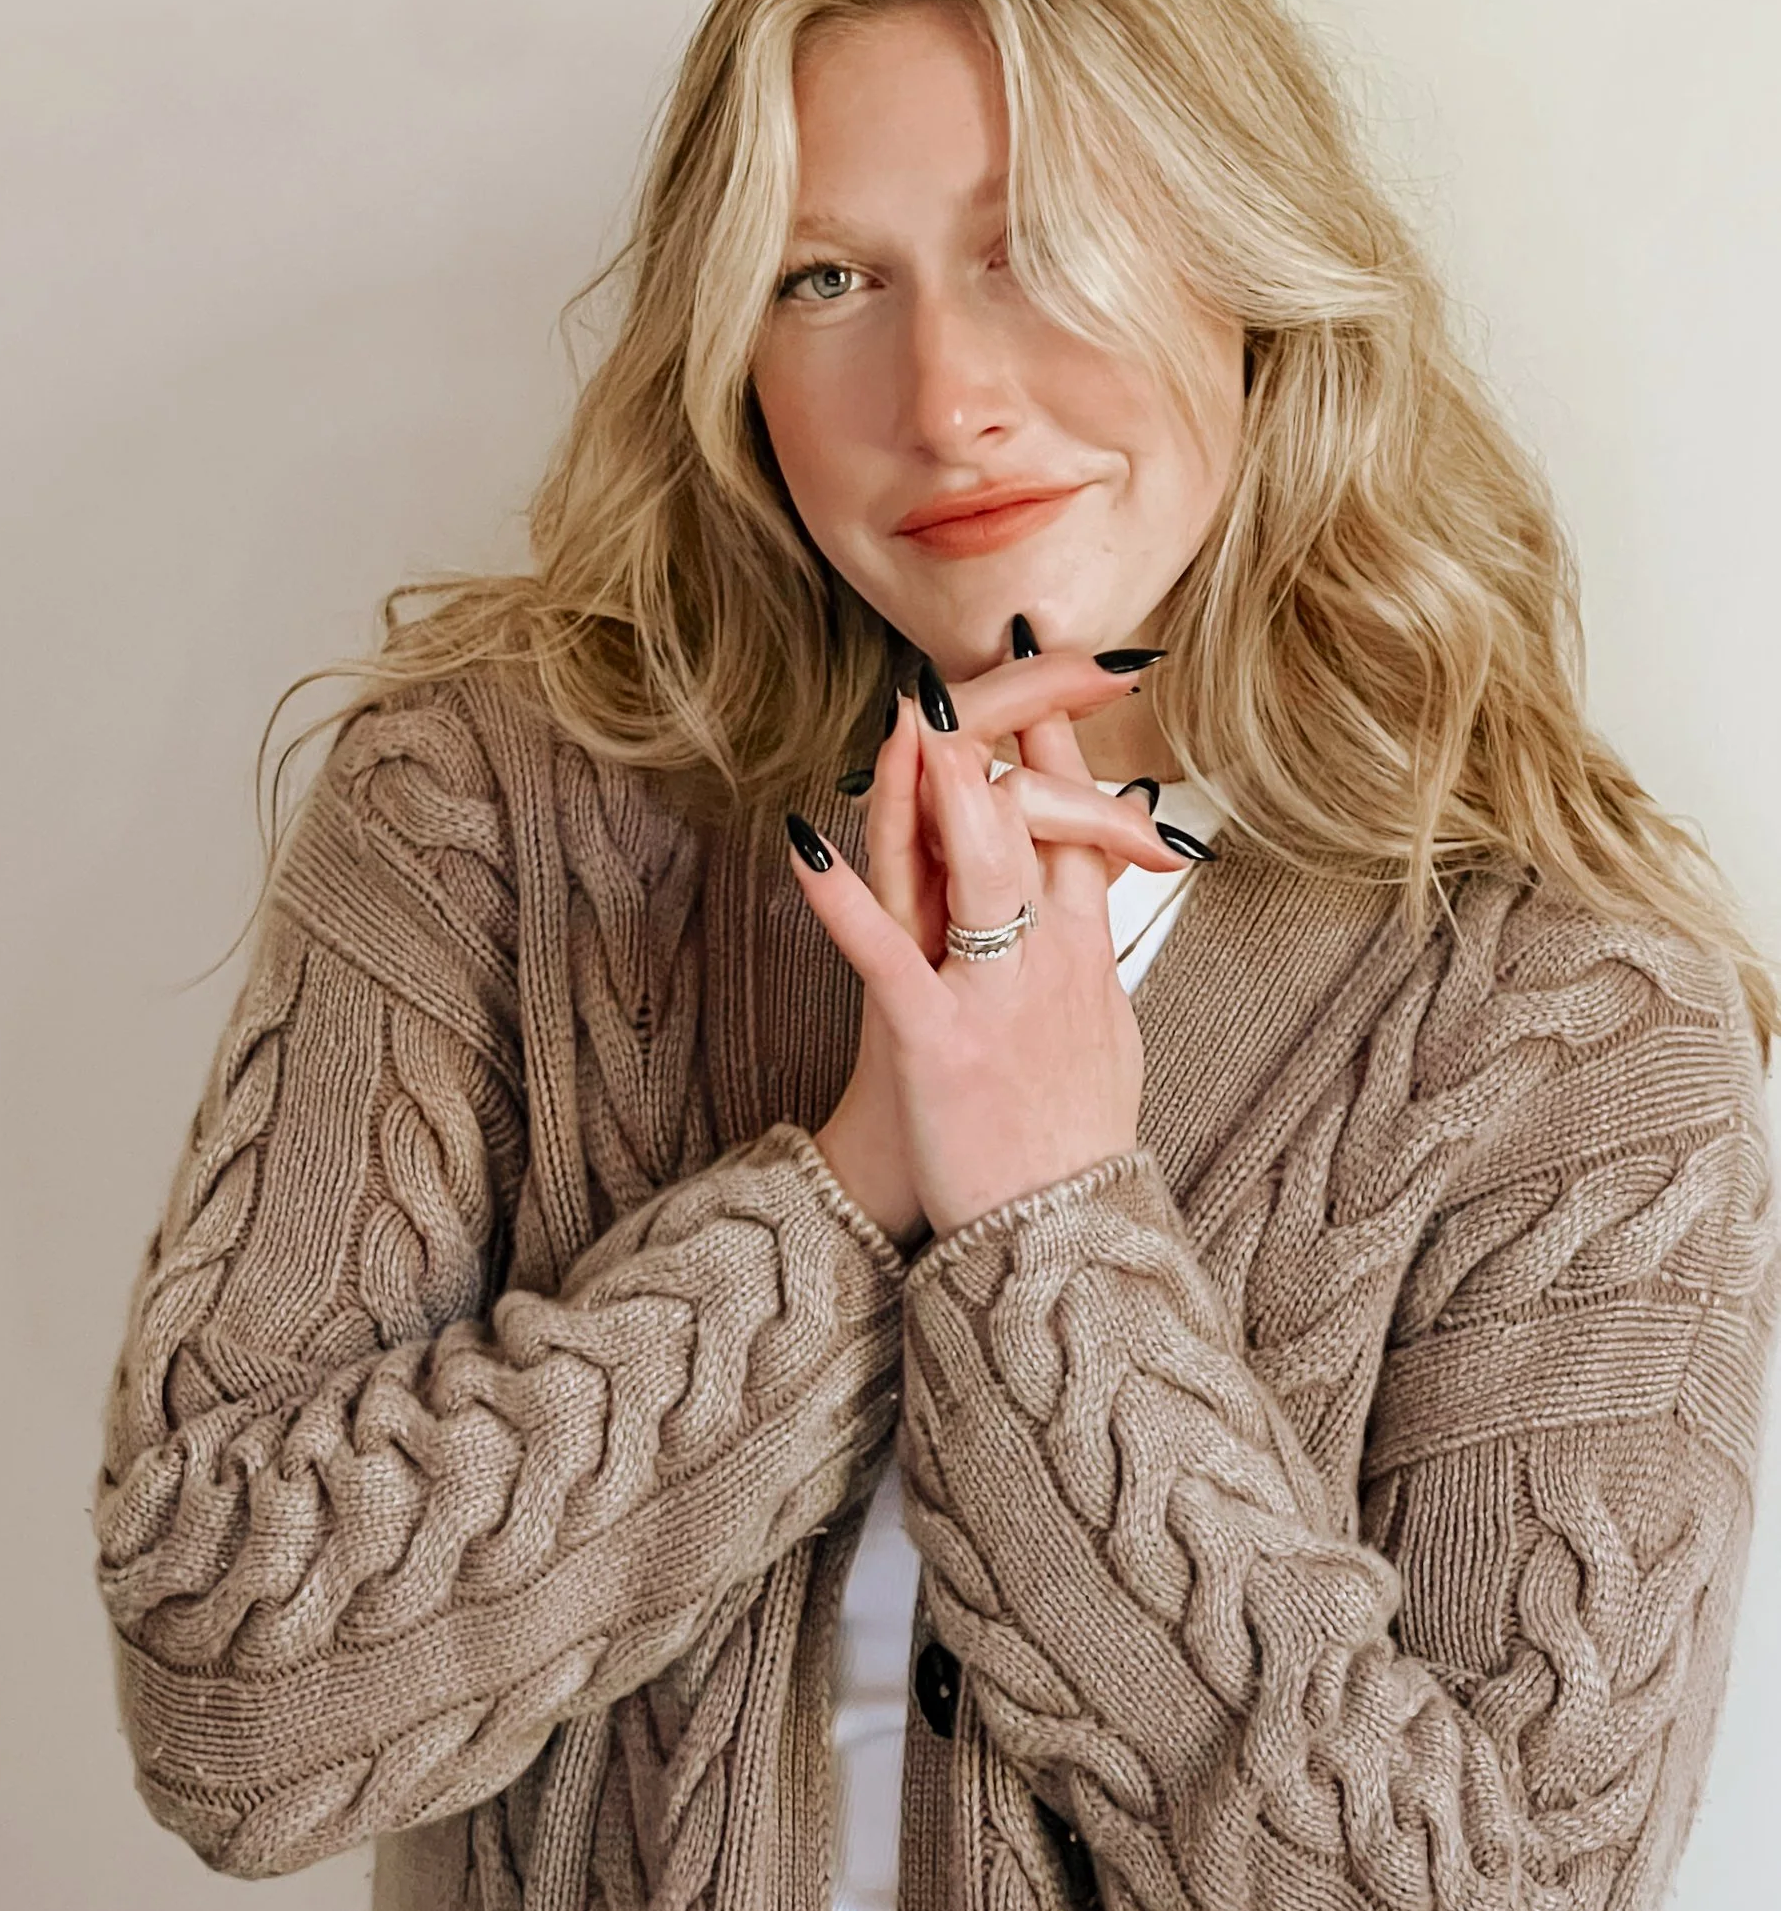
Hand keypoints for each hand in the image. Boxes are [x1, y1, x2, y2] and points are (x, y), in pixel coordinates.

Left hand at [793, 646, 1189, 1241]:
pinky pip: (884, 957)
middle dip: (999, 741)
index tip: (1030, 668)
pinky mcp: (937, 1044)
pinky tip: (803, 849)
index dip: (1053, 739)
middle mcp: (1049, 961)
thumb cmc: (1071, 1141)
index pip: (1079, 818)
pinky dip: (841, 901)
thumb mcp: (1106, 1032)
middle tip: (958, 677)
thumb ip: (1093, 949)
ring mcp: (994, 999)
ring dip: (946, 794)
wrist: (1060, 1242)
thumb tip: (1093, 882)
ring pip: (982, 872)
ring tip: (913, 724)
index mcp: (1087, 953)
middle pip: (1035, 823)